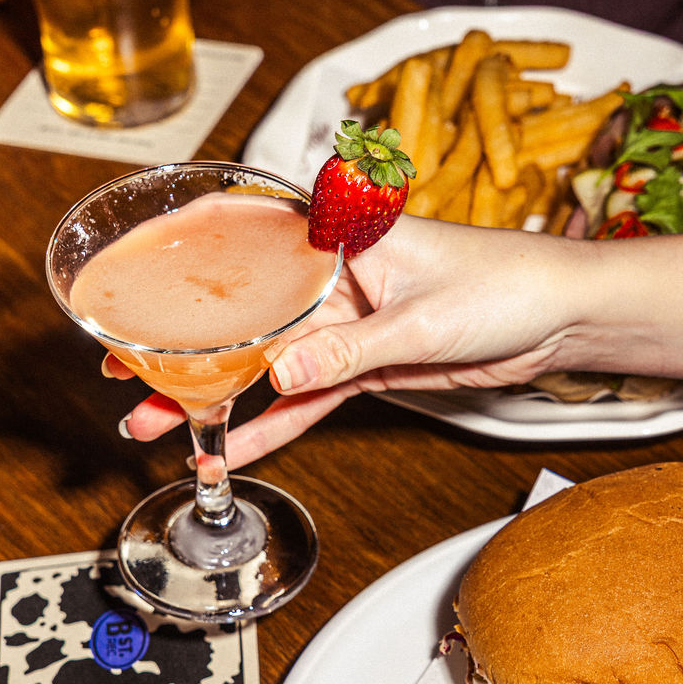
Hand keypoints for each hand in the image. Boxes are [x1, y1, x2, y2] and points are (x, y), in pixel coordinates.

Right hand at [108, 216, 583, 462]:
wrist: (560, 317)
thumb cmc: (506, 284)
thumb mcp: (424, 317)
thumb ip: (351, 347)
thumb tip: (283, 371)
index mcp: (339, 238)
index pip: (245, 235)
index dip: (181, 257)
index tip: (127, 278)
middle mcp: (331, 277)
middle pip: (241, 313)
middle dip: (182, 345)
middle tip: (123, 373)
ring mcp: (343, 324)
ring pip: (262, 362)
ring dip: (213, 396)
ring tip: (154, 424)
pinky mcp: (362, 363)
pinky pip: (305, 397)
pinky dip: (270, 423)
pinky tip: (228, 448)